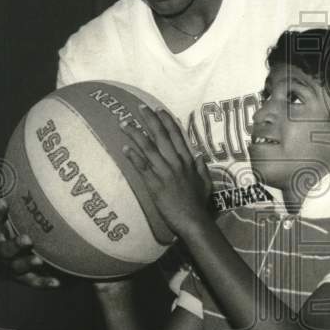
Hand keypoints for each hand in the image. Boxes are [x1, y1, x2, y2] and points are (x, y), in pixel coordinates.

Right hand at [0, 162, 60, 288]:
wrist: (8, 262)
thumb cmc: (6, 229)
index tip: (3, 201)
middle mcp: (0, 252)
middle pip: (4, 249)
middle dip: (15, 245)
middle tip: (28, 239)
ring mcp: (12, 267)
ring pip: (17, 267)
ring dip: (27, 264)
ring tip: (39, 260)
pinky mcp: (25, 279)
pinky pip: (34, 283)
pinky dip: (44, 283)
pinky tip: (56, 283)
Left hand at [119, 107, 211, 237]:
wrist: (193, 221)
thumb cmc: (199, 204)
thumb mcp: (206, 182)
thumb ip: (201, 167)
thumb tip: (199, 154)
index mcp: (188, 161)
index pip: (177, 135)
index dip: (167, 121)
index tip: (158, 109)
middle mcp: (176, 163)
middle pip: (161, 136)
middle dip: (149, 120)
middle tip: (139, 108)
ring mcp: (165, 173)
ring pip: (149, 148)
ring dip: (135, 134)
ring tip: (124, 123)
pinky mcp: (155, 185)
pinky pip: (142, 167)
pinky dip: (133, 156)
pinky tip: (124, 147)